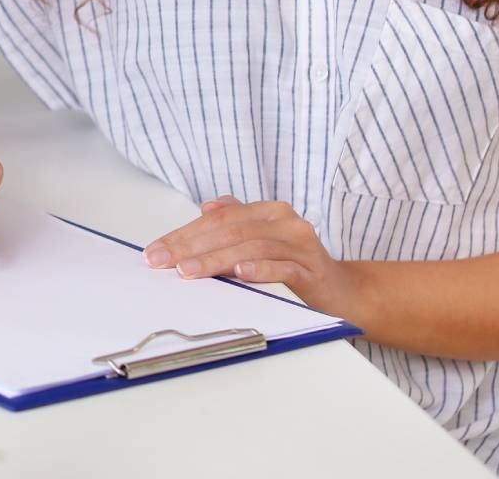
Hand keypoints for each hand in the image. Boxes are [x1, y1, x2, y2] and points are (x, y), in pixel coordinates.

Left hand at [142, 196, 358, 314]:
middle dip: (191, 246)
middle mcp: (284, 221)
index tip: (156, 252)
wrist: (343, 291)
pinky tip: (240, 274)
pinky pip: (282, 267)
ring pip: (251, 247)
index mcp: (268, 211)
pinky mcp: (311, 269)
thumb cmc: (296, 265)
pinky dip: (260, 270)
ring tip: (189, 271)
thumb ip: (237, 221)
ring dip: (216, 260)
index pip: (218, 219)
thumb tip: (207, 207)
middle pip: (230, 230)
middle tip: (164, 262)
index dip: (184, 234)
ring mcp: (300, 244)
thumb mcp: (263, 240)